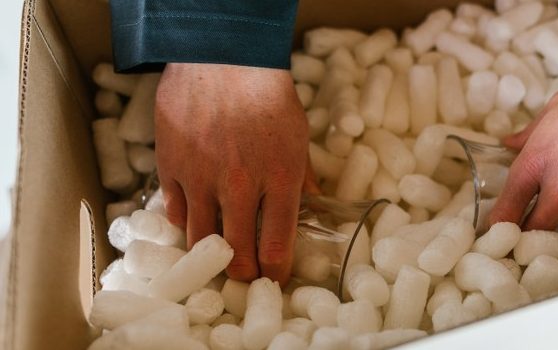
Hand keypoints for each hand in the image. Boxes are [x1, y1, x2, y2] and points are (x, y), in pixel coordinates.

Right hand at [155, 63, 307, 284]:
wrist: (222, 57)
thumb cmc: (267, 95)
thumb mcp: (298, 137)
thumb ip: (304, 177)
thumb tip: (314, 207)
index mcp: (279, 179)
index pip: (278, 246)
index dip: (276, 272)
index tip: (275, 278)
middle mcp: (239, 186)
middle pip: (237, 254)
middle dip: (243, 274)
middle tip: (245, 276)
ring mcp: (201, 178)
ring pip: (200, 240)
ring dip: (211, 255)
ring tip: (218, 256)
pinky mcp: (171, 167)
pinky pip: (174, 211)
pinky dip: (185, 221)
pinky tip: (195, 219)